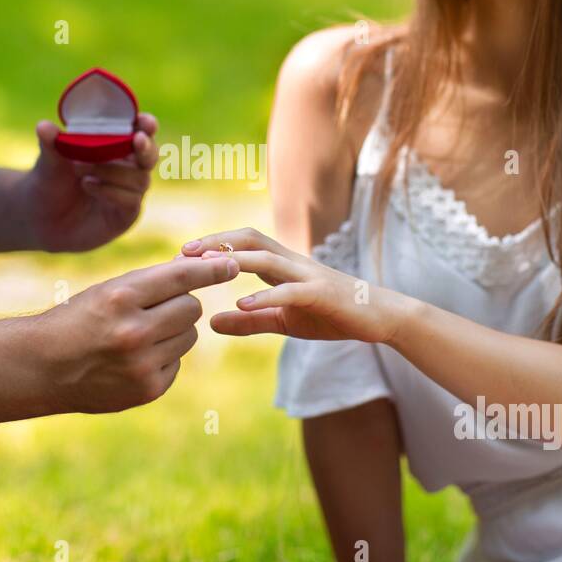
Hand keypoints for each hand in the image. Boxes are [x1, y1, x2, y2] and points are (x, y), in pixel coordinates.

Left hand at [20, 113, 159, 252]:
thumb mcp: (49, 161)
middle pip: (150, 155)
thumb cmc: (50, 182)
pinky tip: (87, 185)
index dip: (146, 125)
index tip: (143, 121)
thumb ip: (51, 143)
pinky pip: (131, 201)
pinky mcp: (125, 216)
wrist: (40, 219)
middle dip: (146, 147)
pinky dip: (111, 190)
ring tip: (79, 168)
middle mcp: (127, 168)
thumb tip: (43, 126)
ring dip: (113, 170)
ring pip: (140, 178)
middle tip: (136, 140)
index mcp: (115, 147)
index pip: (140, 131)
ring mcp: (129, 193)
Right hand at [32, 254, 239, 413]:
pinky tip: (134, 359)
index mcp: (120, 298)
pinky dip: (164, 358)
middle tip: (155, 308)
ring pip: (188, 336)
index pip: (180, 277)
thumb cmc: (78, 319)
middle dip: (180, 304)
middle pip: (192, 308)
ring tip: (139, 335)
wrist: (42, 367)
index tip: (232, 264)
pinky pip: (177, 363)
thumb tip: (208, 268)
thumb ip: (152, 282)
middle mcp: (133, 331)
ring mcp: (142, 364)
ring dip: (173, 331)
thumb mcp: (108, 291)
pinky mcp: (148, 389)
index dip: (211, 270)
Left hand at [179, 227, 407, 344]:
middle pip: (250, 239)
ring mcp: (308, 275)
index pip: (242, 243)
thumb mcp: (284, 321)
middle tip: (183, 252)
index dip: (212, 245)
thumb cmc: (332, 315)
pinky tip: (242, 304)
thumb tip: (212, 323)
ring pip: (266, 257)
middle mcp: (292, 262)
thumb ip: (250, 321)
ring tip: (205, 267)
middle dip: (216, 242)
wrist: (380, 318)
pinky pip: (290, 291)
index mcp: (282, 265)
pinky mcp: (322, 294)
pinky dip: (265, 295)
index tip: (180, 255)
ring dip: (234, 260)